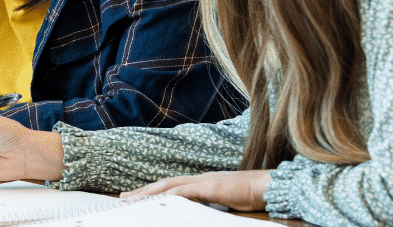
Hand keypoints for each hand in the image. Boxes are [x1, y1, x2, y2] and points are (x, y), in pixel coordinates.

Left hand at [120, 170, 271, 211]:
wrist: (269, 186)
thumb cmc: (253, 195)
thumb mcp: (228, 203)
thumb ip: (213, 206)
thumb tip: (202, 213)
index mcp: (204, 182)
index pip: (173, 186)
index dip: (154, 191)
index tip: (139, 197)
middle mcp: (201, 179)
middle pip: (165, 184)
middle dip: (143, 191)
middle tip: (124, 198)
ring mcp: (205, 181)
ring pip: (169, 185)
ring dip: (149, 192)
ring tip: (131, 200)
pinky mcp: (211, 186)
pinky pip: (184, 191)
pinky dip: (168, 194)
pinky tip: (157, 199)